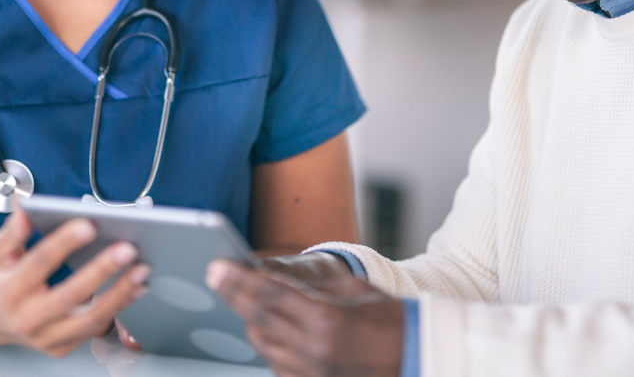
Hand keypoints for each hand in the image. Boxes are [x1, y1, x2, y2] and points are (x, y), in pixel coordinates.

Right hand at [0, 209, 149, 356]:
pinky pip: (94, 329)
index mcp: (8, 290)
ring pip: (88, 320)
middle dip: (101, 271)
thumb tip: (26, 206)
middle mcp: (26, 319)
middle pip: (70, 296)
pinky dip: (118, 309)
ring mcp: (45, 337)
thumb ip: (13, 231)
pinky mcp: (60, 347)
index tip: (88, 225)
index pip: (39, 264)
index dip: (63, 243)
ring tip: (141, 271)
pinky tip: (135, 289)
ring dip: (119, 295)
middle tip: (127, 249)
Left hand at [207, 259, 403, 376]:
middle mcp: (313, 353)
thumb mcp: (352, 291)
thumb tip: (274, 281)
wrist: (417, 358)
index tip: (217, 267)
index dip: (239, 280)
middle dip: (234, 296)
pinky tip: (266, 328)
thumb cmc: (391, 321)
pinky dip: (269, 345)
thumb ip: (310, 288)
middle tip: (216, 277)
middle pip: (258, 320)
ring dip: (250, 320)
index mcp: (326, 322)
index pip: (270, 295)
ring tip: (240, 298)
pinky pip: (277, 365)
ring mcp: (311, 376)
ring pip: (262, 345)